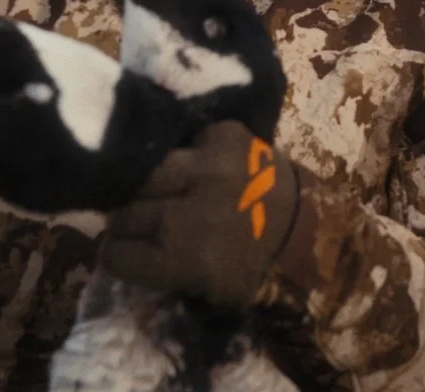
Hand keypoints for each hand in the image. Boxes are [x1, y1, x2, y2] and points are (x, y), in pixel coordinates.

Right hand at [102, 121, 302, 310]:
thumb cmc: (254, 271)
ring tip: (159, 190)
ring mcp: (206, 167)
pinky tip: (194, 166)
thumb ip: (154, 269)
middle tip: (141, 221)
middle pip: (123, 212)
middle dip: (127, 220)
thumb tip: (112, 246)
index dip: (116, 254)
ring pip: (145, 171)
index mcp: (179, 260)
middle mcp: (186, 212)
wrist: (312, 231)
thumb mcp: (200, 289)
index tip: (124, 251)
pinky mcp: (226, 135)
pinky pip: (184, 141)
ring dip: (146, 183)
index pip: (113, 253)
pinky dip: (186, 154)